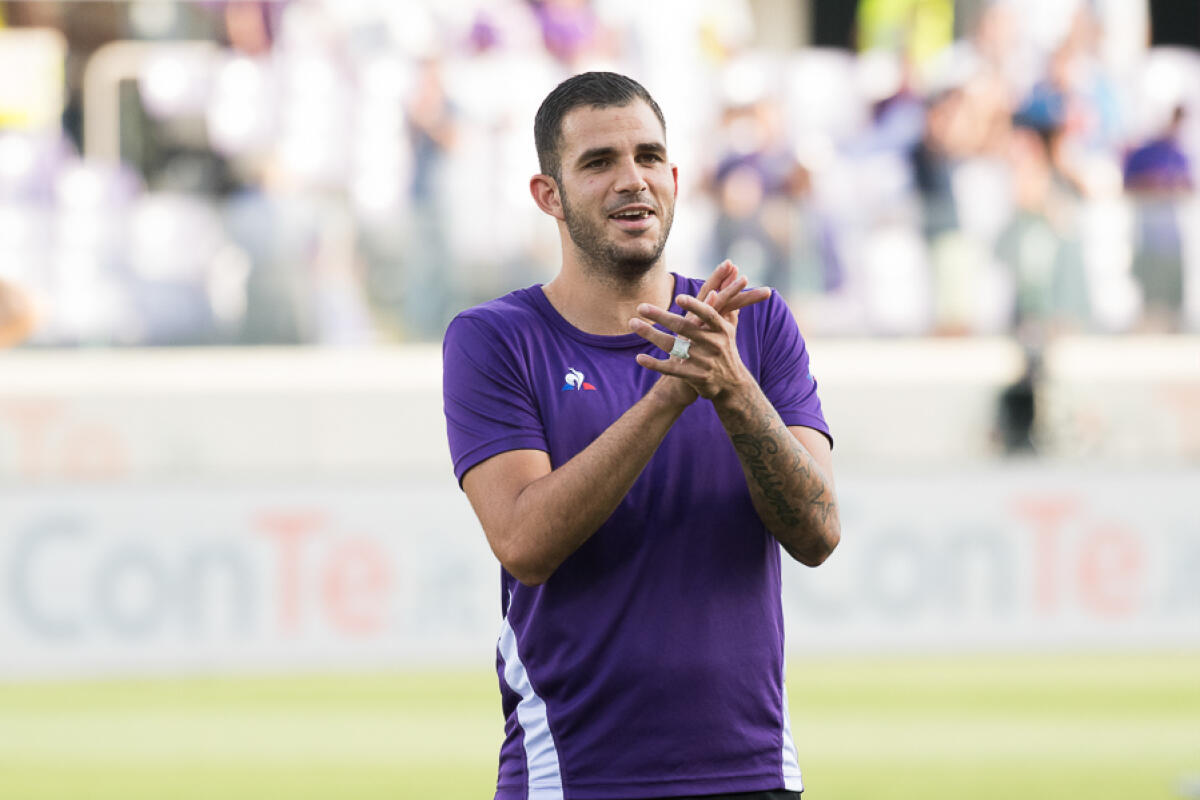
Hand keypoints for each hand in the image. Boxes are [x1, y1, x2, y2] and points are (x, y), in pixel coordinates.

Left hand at [630, 264, 766, 400]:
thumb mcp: (730, 327)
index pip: (708, 315)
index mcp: (721, 329)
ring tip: (633, 322)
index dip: (694, 306)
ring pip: (673, 347)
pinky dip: (654, 364)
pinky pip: (671, 369)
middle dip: (661, 316)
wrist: (731, 384)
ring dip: (651, 334)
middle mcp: (713, 345)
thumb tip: (737, 272)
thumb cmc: (726, 349)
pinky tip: (639, 358)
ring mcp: (703, 362)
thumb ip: (729, 301)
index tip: (678, 297)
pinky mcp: (694, 377)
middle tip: (641, 306)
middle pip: (684, 328)